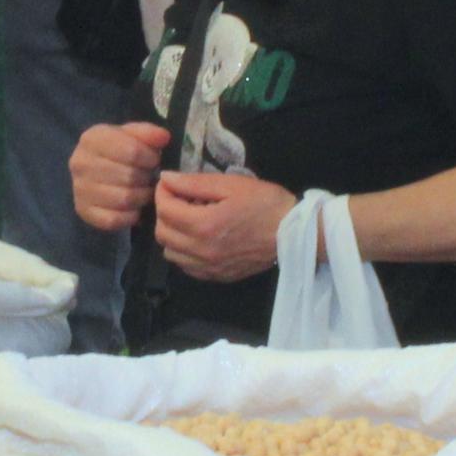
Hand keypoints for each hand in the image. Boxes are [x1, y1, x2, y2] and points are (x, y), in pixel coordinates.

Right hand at [69, 121, 168, 236]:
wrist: (97, 169)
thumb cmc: (119, 150)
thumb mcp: (132, 135)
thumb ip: (148, 133)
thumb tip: (163, 137)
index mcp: (92, 138)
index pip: (132, 151)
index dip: (150, 158)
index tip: (154, 160)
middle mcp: (80, 163)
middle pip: (129, 177)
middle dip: (146, 178)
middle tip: (149, 177)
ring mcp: (79, 189)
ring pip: (123, 199)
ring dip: (141, 197)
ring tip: (144, 191)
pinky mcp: (83, 211)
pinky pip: (114, 220)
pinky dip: (130, 216)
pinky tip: (134, 207)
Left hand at [154, 170, 297, 283]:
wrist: (294, 234)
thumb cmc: (265, 203)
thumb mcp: (231, 184)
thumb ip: (194, 183)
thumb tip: (166, 178)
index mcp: (204, 225)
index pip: (164, 209)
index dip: (163, 192)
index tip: (171, 183)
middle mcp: (201, 251)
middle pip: (162, 233)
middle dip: (165, 212)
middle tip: (182, 199)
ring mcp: (208, 267)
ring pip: (170, 253)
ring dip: (173, 234)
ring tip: (190, 219)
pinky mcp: (217, 276)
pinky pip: (186, 267)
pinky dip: (184, 252)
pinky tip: (199, 238)